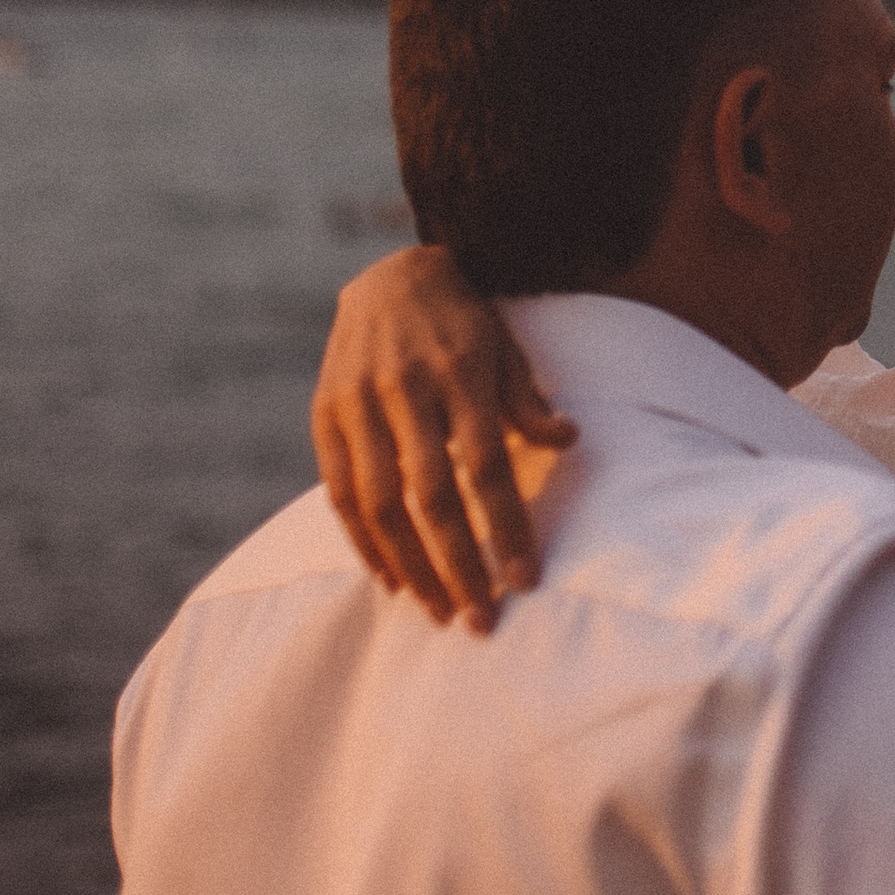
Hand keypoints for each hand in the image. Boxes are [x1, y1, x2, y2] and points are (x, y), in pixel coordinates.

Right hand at [309, 245, 573, 630]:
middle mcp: (406, 389)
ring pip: (379, 504)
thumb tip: (569, 441)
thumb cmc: (464, 322)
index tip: (525, 579)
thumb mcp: (506, 350)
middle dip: (458, 565)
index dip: (505, 526)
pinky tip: (391, 579)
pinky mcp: (324, 413)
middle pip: (432, 495)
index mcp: (461, 372)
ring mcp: (358, 401)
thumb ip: (529, 402)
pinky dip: (363, 543)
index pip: (487, 466)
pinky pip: (339, 492)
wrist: (390, 274)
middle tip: (481, 619)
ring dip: (410, 567)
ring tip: (439, 611)